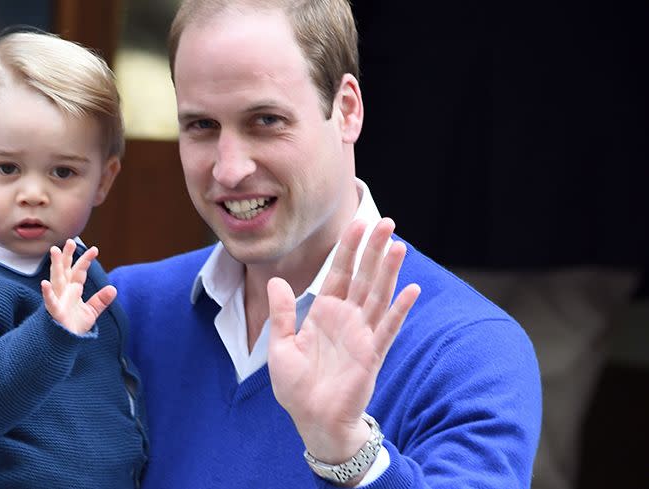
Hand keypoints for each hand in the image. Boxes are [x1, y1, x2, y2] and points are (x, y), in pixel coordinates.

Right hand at [41, 240, 116, 334]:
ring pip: (56, 280)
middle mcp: (64, 292)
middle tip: (69, 241)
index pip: (79, 271)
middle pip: (65, 270)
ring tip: (55, 251)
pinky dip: (47, 293)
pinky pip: (50, 301)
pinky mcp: (54, 312)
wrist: (64, 344)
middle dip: (66, 256)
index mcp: (72, 290)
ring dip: (56, 266)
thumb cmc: (74, 326)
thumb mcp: (91, 313)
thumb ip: (100, 301)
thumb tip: (113, 289)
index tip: (95, 249)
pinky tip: (45, 284)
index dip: (85, 260)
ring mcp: (58, 300)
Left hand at [267, 218, 420, 466]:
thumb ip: (281, 314)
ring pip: (378, 295)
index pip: (338, 273)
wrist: (313, 421)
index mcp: (324, 313)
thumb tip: (277, 281)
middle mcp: (346, 319)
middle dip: (374, 250)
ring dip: (389, 271)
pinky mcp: (372, 354)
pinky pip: (388, 328)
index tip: (356, 224)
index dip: (348, 249)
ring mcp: (361, 334)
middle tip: (386, 222)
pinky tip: (412, 289)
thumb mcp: (280, 346)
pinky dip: (400, 309)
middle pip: (363, 277)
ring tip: (399, 245)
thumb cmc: (297, 388)